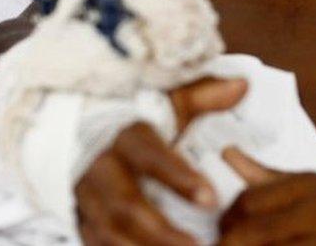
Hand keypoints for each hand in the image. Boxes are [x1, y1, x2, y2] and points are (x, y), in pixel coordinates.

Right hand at [75, 77, 247, 245]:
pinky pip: (95, 242)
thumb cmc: (130, 114)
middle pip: (126, 205)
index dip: (179, 178)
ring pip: (108, 232)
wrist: (73, 126)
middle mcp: (97, 167)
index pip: (149, 156)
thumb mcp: (166, 100)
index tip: (211, 199)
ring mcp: (83, 196)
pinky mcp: (78, 217)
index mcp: (122, 134)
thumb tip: (242, 85)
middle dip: (162, 232)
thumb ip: (202, 96)